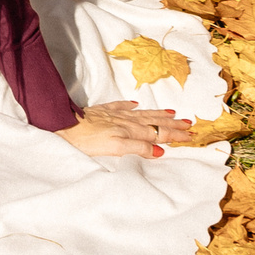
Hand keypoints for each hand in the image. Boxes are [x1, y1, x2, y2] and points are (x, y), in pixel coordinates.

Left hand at [56, 101, 192, 159]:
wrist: (62, 125)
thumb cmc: (86, 141)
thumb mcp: (115, 148)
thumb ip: (137, 148)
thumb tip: (159, 150)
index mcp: (130, 131)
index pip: (158, 133)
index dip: (175, 135)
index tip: (191, 135)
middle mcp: (125, 121)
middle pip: (153, 122)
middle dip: (172, 124)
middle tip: (189, 124)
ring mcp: (113, 115)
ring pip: (140, 114)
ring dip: (157, 114)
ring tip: (172, 113)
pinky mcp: (100, 112)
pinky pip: (119, 107)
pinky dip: (129, 105)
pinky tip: (134, 103)